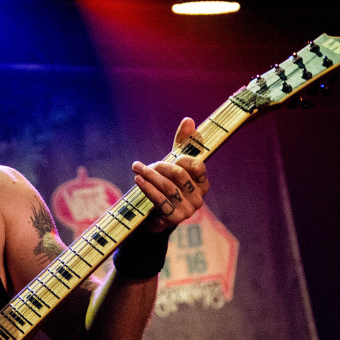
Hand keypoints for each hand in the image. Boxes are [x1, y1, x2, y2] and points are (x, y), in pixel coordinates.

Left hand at [132, 117, 208, 232]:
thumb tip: (188, 120)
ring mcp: (188, 210)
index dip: (182, 158)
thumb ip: (183, 143)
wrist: (155, 216)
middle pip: (179, 175)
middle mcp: (199, 198)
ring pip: (167, 187)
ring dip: (149, 176)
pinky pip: (160, 201)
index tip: (171, 157)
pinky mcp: (174, 219)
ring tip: (136, 168)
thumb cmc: (167, 185)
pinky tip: (138, 180)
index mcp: (202, 184)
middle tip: (145, 165)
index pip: (197, 166)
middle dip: (160, 167)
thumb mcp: (175, 163)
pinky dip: (148, 189)